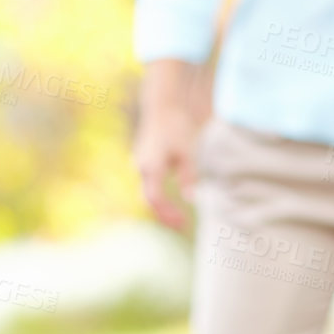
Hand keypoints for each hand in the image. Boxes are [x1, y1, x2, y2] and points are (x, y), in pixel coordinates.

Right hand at [135, 61, 205, 230]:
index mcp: (150, 166)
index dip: (167, 212)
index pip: (155, 198)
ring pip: (148, 194)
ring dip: (162, 208)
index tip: (182, 221)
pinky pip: (150, 186)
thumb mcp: (187, 153)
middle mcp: (141, 167)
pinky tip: (174, 205)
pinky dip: (160, 198)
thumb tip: (192, 200)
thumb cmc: (177, 128)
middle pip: (149, 200)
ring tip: (180, 219)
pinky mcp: (144, 162)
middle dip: (164, 215)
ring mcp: (140, 165)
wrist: (164, 107)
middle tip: (182, 226)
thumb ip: (188, 177)